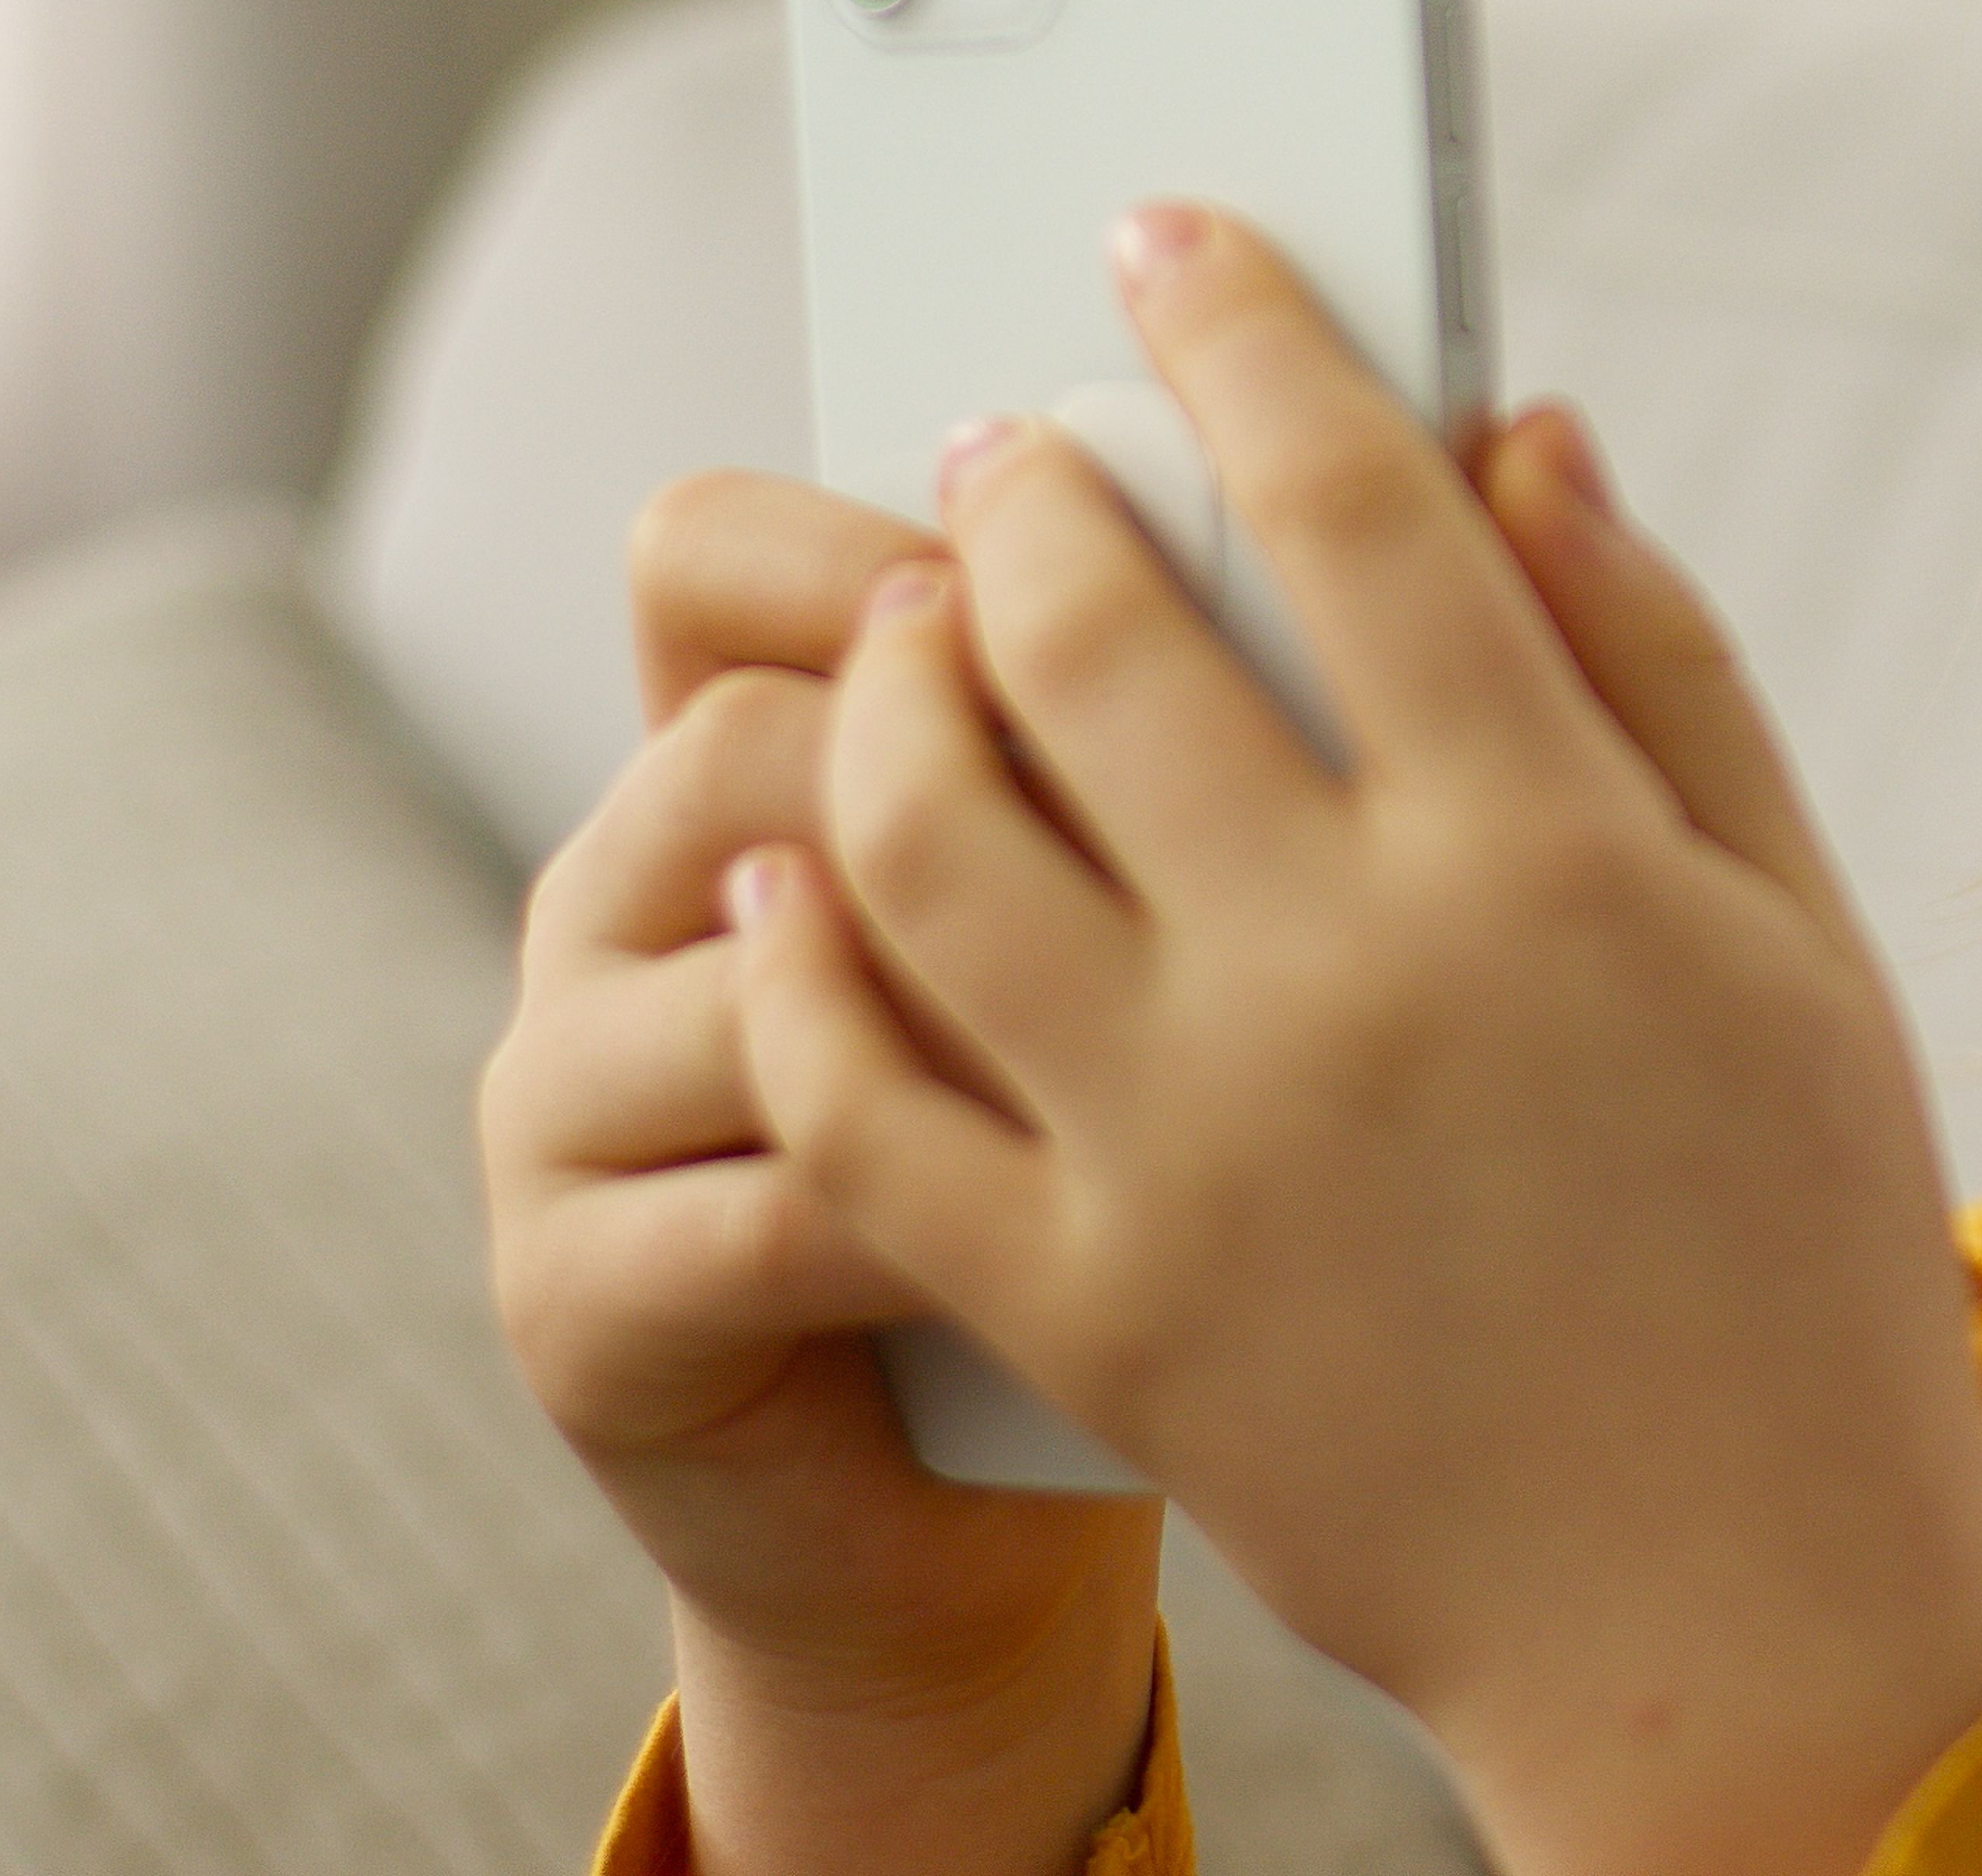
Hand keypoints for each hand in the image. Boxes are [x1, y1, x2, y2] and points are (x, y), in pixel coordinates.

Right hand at [482, 473, 1164, 1874]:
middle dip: (974, 780)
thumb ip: (1181, 720)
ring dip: (990, 1010)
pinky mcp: (574, 1295)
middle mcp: (617, 900)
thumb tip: (1419, 489)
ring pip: (761, 973)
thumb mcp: (1151, 913)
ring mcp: (562, 1099)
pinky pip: (766, 1201)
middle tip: (1191, 842)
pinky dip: (954, 1215)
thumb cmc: (1128, 1154)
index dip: (873, 544)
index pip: (708, 559)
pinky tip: (1109, 1214)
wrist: (989, 1492)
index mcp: (734, 762)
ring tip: (1176, 1051)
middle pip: (746, 740)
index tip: (1093, 573)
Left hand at [730, 204, 1981, 1875]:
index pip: (1354, 499)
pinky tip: (807, 867)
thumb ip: (1658, 663)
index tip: (1173, 237)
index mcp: (1551, 856)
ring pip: (924, 830)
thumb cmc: (1796, 1251)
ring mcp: (1191, 1142)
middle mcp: (1350, 972)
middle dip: (1023, 488)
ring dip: (882, 688)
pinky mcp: (1081, 1297)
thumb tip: (1517, 430)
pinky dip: (810, 947)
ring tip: (903, 641)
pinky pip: (863, 1085)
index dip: (1244, 329)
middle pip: (1093, 630)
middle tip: (1005, 447)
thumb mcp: (1792, 931)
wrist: (1732, 1614)